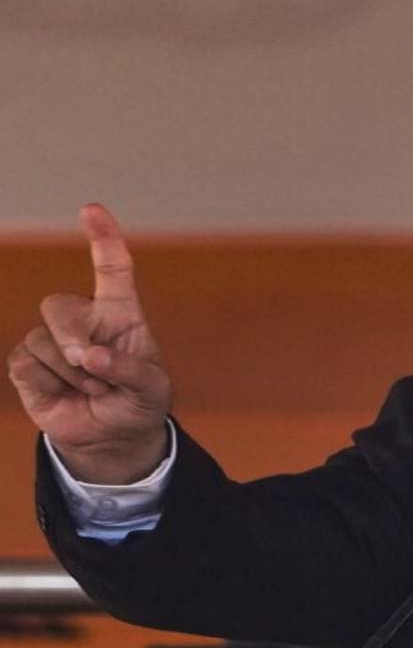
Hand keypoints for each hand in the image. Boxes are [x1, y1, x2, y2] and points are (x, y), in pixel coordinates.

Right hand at [7, 204, 171, 483]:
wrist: (114, 437)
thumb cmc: (138, 402)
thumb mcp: (151, 389)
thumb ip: (128, 370)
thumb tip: (89, 357)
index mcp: (121, 314)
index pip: (113, 269)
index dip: (103, 238)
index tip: (91, 209)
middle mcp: (84, 319)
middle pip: (59, 306)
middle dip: (75, 342)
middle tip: (97, 371)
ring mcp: (53, 339)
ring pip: (43, 341)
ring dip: (72, 375)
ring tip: (94, 390)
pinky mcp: (29, 363)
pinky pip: (26, 364)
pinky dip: (51, 385)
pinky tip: (68, 395)